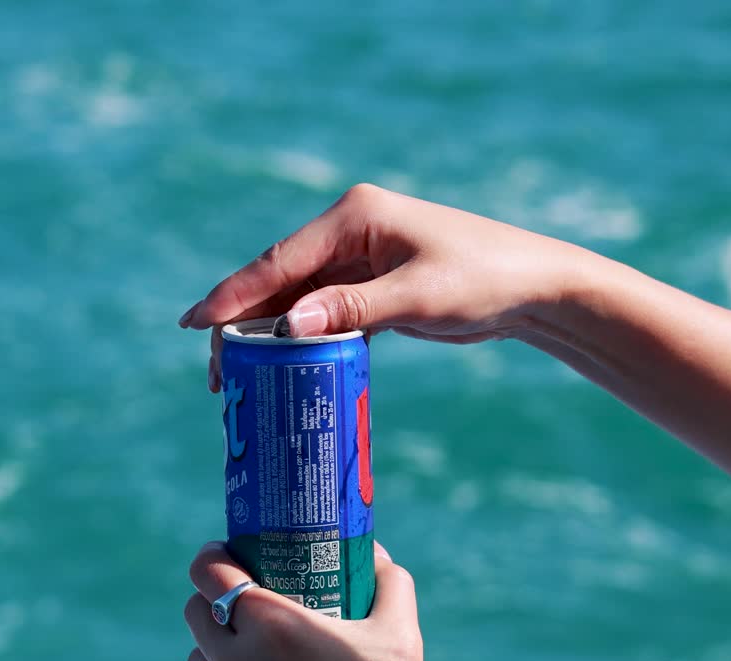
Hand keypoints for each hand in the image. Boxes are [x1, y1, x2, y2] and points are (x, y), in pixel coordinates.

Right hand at [177, 183, 596, 390]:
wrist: (535, 287)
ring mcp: (358, 256)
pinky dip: (300, 336)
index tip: (195, 323)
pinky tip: (278, 364)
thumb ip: (354, 309)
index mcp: (355, 216)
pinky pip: (322, 310)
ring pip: (297, 296)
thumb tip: (288, 324)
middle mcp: (349, 230)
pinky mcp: (371, 283)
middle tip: (214, 367)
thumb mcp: (419, 296)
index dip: (235, 294)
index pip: (281, 259)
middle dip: (243, 321)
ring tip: (234, 374)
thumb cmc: (484, 279)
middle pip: (279, 278)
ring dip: (268, 333)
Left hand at [183, 540, 424, 660]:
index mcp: (271, 626)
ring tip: (250, 643)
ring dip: (215, 643)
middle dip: (213, 596)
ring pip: (196, 656)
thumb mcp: (401, 641)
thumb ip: (391, 586)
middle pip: (195, 611)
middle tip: (244, 594)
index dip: (212, 556)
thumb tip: (378, 556)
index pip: (207, 573)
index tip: (227, 550)